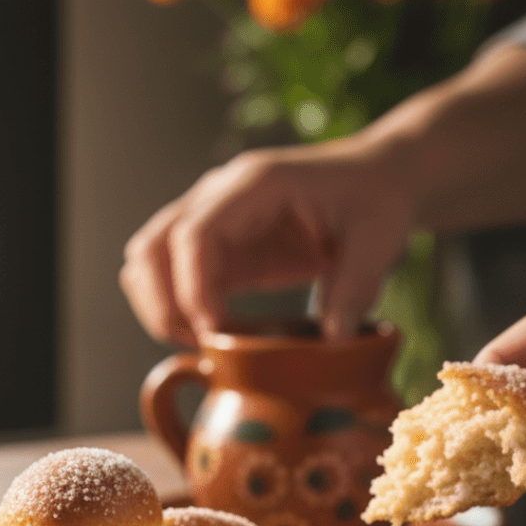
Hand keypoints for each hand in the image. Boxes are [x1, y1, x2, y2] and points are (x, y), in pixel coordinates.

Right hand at [118, 139, 414, 344]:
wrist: (377, 182)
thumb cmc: (376, 200)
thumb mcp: (379, 239)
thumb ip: (355, 288)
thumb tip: (331, 340)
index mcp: (255, 184)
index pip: (195, 232)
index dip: (193, 287)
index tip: (214, 329)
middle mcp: (219, 196)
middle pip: (152, 245)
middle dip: (161, 303)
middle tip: (196, 344)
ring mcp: (211, 221)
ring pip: (147, 260)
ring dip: (158, 307)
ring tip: (196, 342)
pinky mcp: (216, 249)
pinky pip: (169, 277)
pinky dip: (174, 309)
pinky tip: (208, 335)